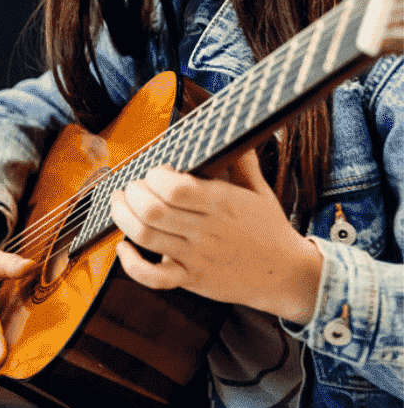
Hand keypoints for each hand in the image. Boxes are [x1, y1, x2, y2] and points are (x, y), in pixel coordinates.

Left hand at [109, 152, 322, 322]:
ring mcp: (197, 257)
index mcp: (223, 203)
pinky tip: (125, 247)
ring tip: (120, 204)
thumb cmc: (269, 227)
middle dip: (132, 193)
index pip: (175, 188)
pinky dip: (131, 263)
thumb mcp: (259, 190)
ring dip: (122, 217)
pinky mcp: (191, 280)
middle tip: (132, 186)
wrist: (288, 275)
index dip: (155, 176)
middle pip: (152, 210)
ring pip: (145, 237)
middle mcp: (207, 230)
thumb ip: (242, 160)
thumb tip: (233, 128)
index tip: (157, 171)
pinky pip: (153, 277)